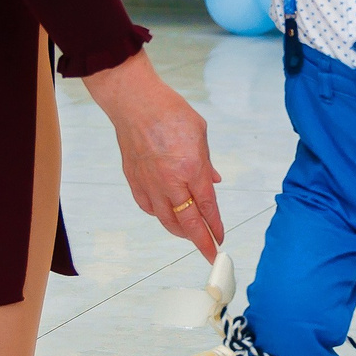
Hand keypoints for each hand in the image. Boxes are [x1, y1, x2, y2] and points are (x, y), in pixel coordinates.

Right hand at [81, 49, 224, 259]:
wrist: (134, 102)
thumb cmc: (169, 112)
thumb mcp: (200, 133)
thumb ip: (206, 163)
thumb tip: (213, 182)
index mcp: (192, 169)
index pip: (207, 208)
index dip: (215, 227)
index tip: (220, 239)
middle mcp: (170, 182)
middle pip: (187, 223)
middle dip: (201, 241)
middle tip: (209, 252)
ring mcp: (150, 183)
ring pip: (166, 220)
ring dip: (180, 232)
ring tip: (190, 235)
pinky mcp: (134, 180)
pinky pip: (148, 207)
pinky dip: (159, 215)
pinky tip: (166, 215)